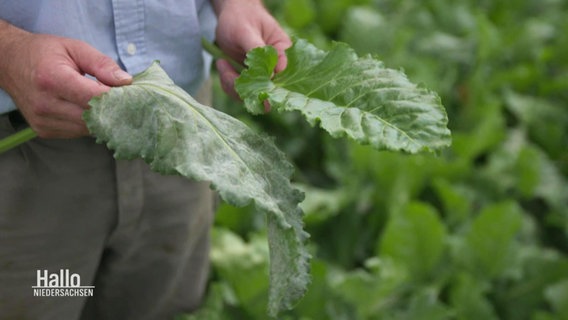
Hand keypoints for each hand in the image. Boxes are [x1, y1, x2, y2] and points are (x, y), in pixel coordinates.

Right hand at [0, 22, 131, 137]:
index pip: (94, 98)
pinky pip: (78, 133)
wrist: (9, 63)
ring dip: (102, 119)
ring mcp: (43, 121)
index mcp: (52, 80)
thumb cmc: (45, 52)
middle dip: (113, 110)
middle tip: (123, 100)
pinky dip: (89, 124)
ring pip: (88, 129)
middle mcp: (45, 104)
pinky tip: (88, 110)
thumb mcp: (75, 48)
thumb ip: (102, 64)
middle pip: (93, 117)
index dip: (117, 98)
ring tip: (104, 103)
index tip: (129, 93)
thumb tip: (126, 81)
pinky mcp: (44, 131)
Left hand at [212, 0, 290, 99]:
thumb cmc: (241, 18)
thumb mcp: (247, 31)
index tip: (246, 78)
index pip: (281, 79)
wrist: (231, 15)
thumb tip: (271, 73)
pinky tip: (222, 66)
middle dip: (244, 88)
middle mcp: (276, 68)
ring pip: (251, 96)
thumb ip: (258, 50)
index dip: (266, 86)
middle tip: (225, 68)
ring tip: (222, 63)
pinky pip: (241, 92)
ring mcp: (262, 76)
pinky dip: (228, 83)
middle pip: (266, 93)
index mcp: (283, 54)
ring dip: (232, 85)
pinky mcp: (250, 80)